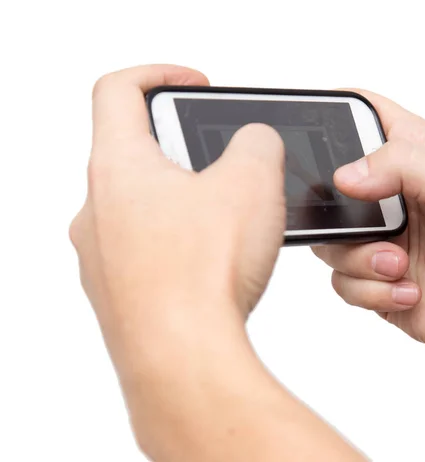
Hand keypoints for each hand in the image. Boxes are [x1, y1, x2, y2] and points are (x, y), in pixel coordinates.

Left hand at [70, 64, 286, 452]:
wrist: (183, 361)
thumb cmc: (201, 276)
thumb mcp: (253, 181)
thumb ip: (257, 142)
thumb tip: (255, 143)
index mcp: (118, 167)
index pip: (119, 91)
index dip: (161, 74)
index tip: (195, 85)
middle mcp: (97, 211)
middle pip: (136, 153)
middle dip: (187, 151)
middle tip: (227, 167)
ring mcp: (102, 257)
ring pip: (144, 208)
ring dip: (187, 203)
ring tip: (230, 222)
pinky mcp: (120, 295)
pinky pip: (149, 253)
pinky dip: (182, 247)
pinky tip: (216, 264)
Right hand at [313, 90, 424, 364]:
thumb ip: (403, 166)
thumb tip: (346, 174)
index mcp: (414, 155)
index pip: (363, 114)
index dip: (337, 114)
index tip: (315, 136)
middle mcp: (391, 194)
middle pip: (329, 185)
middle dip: (338, 212)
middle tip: (376, 227)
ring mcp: (380, 237)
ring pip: (330, 240)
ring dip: (360, 259)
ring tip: (399, 265)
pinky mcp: (375, 276)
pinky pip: (342, 280)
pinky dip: (372, 290)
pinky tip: (409, 289)